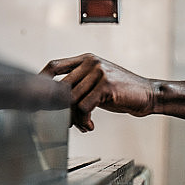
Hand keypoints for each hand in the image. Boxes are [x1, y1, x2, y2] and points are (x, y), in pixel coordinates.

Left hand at [40, 53, 154, 131]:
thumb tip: (54, 102)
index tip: (36, 98)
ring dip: (74, 118)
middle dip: (58, 108)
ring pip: (71, 99)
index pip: (55, 65)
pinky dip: (84, 120)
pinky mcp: (106, 85)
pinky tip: (90, 125)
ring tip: (83, 125)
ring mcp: (98, 72)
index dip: (42, 80)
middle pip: (60, 86)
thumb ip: (79, 86)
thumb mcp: (97, 83)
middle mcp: (90, 62)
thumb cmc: (121, 91)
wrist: (147, 94)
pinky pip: (84, 106)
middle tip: (65, 122)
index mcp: (86, 59)